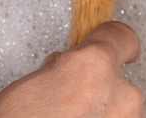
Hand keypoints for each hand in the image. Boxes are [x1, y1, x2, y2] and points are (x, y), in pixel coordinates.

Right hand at [0, 21, 142, 117]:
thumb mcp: (24, 90)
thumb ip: (55, 72)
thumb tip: (62, 69)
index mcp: (93, 66)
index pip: (121, 36)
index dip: (112, 38)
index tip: (111, 40)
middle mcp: (120, 94)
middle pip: (117, 79)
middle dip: (96, 87)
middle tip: (66, 102)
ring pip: (118, 110)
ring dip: (99, 114)